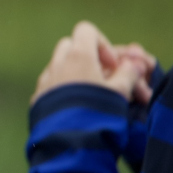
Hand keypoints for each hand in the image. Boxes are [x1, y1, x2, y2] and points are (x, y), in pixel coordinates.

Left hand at [32, 20, 157, 105]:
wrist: (69, 143)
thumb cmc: (98, 113)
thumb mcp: (121, 92)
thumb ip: (128, 74)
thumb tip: (133, 64)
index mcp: (77, 56)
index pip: (86, 30)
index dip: (103, 44)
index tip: (113, 65)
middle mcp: (57, 64)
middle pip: (71, 46)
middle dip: (89, 57)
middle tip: (105, 77)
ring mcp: (44, 81)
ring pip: (60, 66)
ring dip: (77, 74)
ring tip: (94, 95)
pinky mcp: (38, 98)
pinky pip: (51, 85)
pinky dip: (64, 89)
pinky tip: (78, 107)